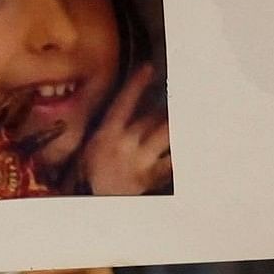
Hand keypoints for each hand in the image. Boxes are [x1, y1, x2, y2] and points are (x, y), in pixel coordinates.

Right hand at [75, 66, 173, 195]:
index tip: (149, 69)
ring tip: (184, 117)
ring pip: (167, 134)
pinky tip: (186, 150)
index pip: (124, 103)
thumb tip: (124, 114)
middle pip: (153, 117)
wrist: (93, 205)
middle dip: (164, 109)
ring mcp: (140, 161)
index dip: (137, 85)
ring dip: (174, 126)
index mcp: (106, 135)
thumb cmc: (87, 177)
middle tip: (177, 98)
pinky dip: (178, 154)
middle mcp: (124, 144)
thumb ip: (107, 132)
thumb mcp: (90, 149)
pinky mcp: (152, 177)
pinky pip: (172, 161)